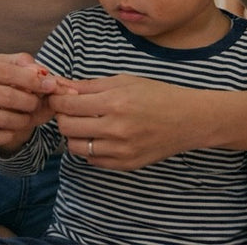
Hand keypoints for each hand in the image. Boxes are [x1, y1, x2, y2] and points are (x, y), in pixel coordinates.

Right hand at [0, 53, 52, 146]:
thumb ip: (18, 62)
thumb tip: (42, 72)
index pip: (8, 72)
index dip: (33, 80)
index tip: (51, 85)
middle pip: (8, 97)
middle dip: (31, 102)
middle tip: (38, 103)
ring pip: (5, 119)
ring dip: (24, 119)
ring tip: (28, 116)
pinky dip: (11, 133)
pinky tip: (12, 128)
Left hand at [46, 74, 203, 169]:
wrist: (190, 119)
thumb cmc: (157, 95)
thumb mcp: (123, 81)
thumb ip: (89, 86)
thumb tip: (60, 85)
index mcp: (114, 103)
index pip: (67, 105)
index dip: (57, 100)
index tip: (59, 98)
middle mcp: (116, 129)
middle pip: (66, 127)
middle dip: (63, 117)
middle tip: (71, 111)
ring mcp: (121, 150)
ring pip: (76, 147)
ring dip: (75, 135)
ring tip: (86, 125)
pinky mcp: (126, 164)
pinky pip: (92, 160)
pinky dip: (90, 149)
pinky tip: (100, 137)